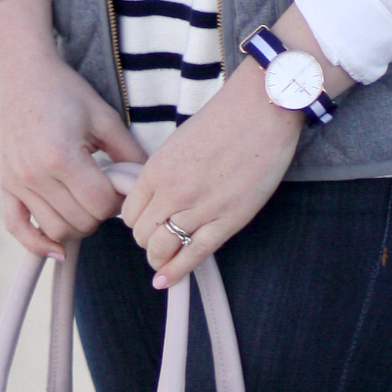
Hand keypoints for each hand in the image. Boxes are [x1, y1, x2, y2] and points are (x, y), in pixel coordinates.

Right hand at [0, 0, 144, 259]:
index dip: (119, 202)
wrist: (17, 73)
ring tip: (85, 201)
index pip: (101, 205)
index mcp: (62, 157)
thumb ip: (128, 153)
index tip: (121, 185)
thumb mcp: (103, 116)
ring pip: (56, 230)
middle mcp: (35, 175)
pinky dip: (37, 243)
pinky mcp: (5, 185)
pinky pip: (18, 228)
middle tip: (105, 190)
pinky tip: (57, 248)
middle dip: (100, 213)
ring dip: (77, 224)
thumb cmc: (64, 90)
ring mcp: (17, 182)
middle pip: (80, 222)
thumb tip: (148, 184)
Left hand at [120, 6, 353, 285]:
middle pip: (142, 235)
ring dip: (159, 258)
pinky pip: (194, 255)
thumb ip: (163, 172)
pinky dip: (177, 272)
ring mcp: (200, 208)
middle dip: (147, 241)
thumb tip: (153, 199)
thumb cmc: (225, 121)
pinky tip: (167, 280)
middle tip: (159, 240)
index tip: (146, 224)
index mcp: (156, 170)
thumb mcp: (179, 143)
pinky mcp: (228, 220)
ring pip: (162, 249)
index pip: (129, 213)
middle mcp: (172, 192)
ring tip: (164, 260)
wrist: (262, 110)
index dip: (136, 223)